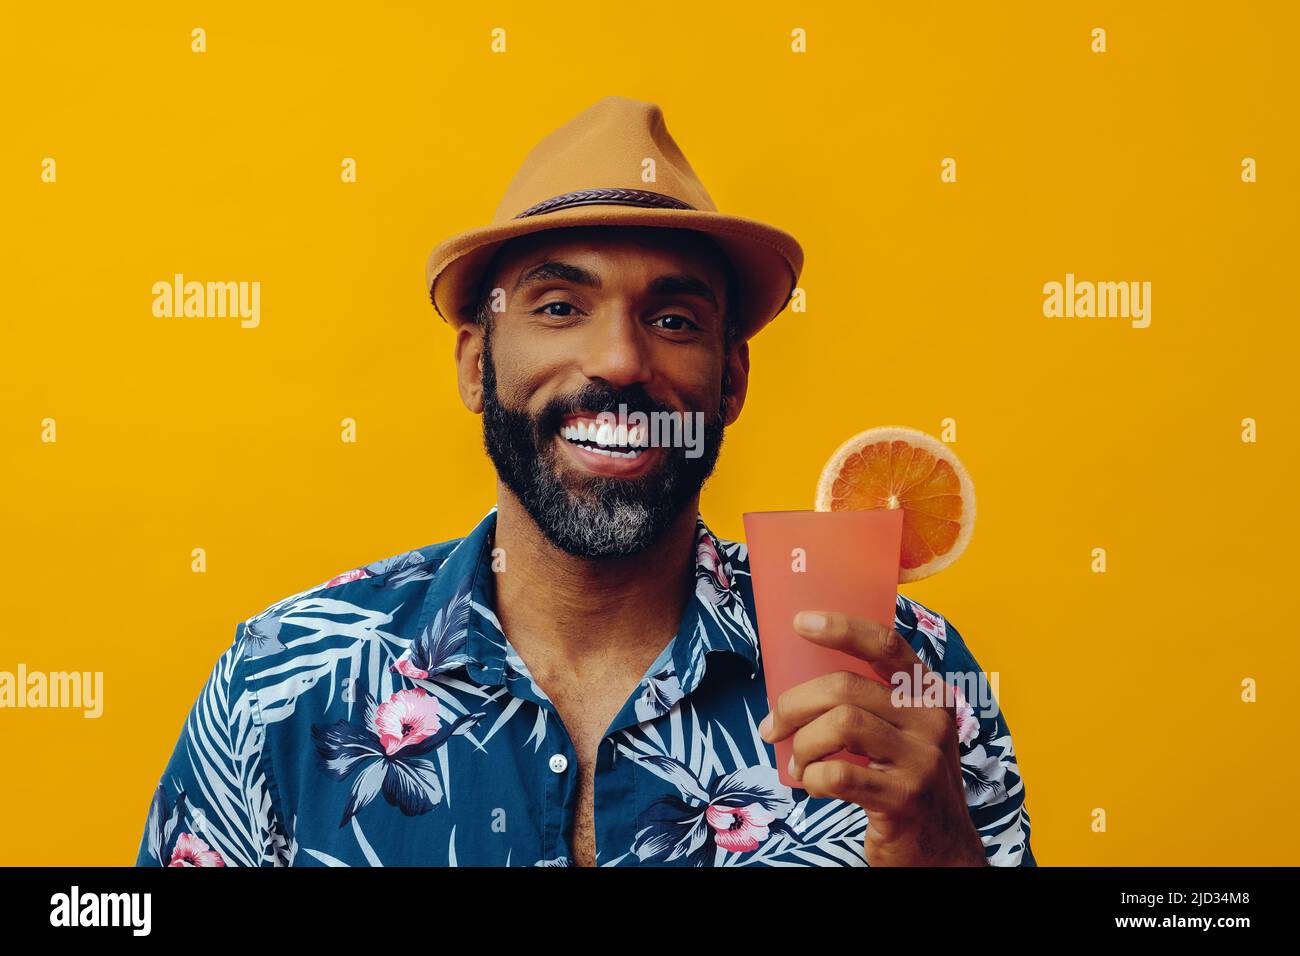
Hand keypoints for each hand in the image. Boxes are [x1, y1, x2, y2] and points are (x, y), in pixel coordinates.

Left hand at [757, 610, 987, 866]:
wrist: (943, 849)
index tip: (800, 622)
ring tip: (798, 763)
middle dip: (794, 705)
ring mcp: (921, 759)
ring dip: (803, 745)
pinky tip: (815, 786)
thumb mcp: (908, 731)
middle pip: (846, 687)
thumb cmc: (908, 779)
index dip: (841, 628)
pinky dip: (814, 778)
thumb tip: (799, 683)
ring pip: (840, 725)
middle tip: (772, 727)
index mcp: (928, 693)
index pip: (885, 645)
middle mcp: (930, 719)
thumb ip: (874, 702)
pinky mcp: (904, 797)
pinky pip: (839, 773)